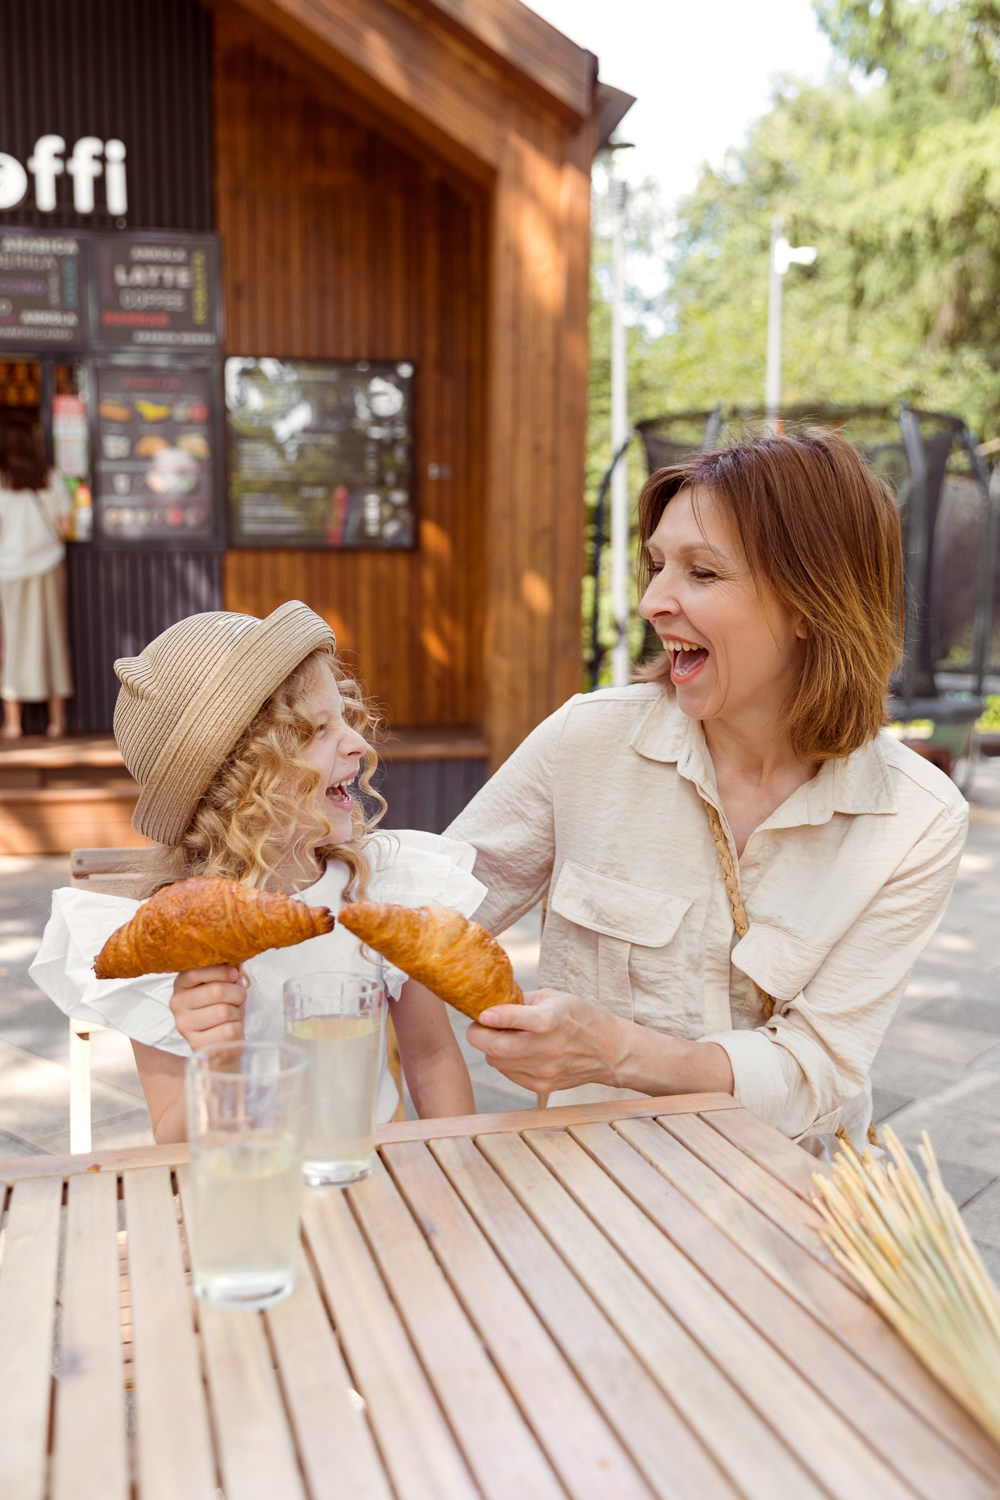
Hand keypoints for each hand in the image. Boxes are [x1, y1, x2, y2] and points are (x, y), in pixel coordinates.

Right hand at [170, 965, 247, 1049]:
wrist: (222, 1041)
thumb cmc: (224, 1007)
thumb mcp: (224, 984)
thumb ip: (225, 971)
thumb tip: (236, 961)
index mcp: (181, 984)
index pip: (196, 971)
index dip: (222, 971)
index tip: (234, 975)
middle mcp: (177, 1004)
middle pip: (216, 991)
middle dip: (237, 993)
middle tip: (238, 998)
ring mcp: (183, 1025)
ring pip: (224, 1012)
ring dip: (237, 1013)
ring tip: (232, 1016)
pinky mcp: (196, 1044)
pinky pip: (229, 1031)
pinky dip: (238, 1029)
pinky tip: (230, 1030)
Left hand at [465, 988, 621, 1094]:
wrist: (610, 1052)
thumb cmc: (580, 1018)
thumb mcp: (555, 997)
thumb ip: (522, 1000)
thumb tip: (490, 1002)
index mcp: (553, 1019)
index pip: (521, 1020)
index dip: (498, 1017)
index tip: (483, 1013)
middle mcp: (548, 1047)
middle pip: (498, 1048)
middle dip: (479, 1035)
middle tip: (480, 1024)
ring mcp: (544, 1071)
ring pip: (496, 1061)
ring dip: (491, 1047)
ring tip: (503, 1036)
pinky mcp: (542, 1086)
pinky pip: (507, 1073)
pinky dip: (504, 1061)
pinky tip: (517, 1050)